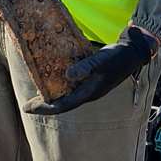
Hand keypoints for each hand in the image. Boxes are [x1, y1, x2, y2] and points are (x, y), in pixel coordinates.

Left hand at [24, 26, 158, 115]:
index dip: (44, 108)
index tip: (27, 108)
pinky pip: (72, 85)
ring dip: (52, 95)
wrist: (132, 52)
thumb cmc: (117, 57)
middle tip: (27, 105)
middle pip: (63, 103)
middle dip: (45, 105)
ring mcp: (90, 86)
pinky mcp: (91, 78)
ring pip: (67, 95)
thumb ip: (85, 67)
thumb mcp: (101, 61)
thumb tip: (67, 75)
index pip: (63, 105)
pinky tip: (53, 78)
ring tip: (37, 94)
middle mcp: (88, 93)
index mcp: (90, 93)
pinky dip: (60, 84)